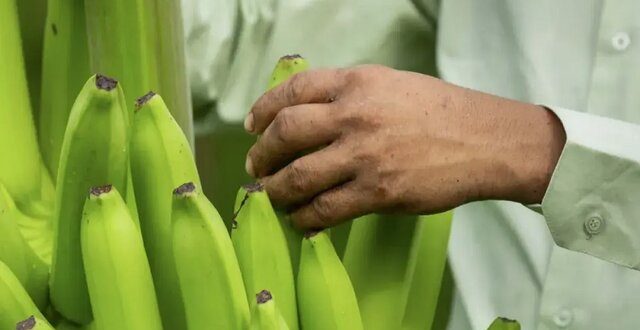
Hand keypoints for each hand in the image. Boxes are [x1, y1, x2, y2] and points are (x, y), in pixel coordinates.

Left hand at [244, 65, 565, 228]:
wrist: (486, 141)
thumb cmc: (441, 111)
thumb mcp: (391, 84)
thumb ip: (349, 94)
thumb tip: (308, 113)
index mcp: (356, 82)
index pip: (292, 91)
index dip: (263, 110)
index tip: (252, 127)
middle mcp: (354, 115)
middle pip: (284, 134)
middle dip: (261, 155)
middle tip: (255, 167)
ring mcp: (364, 155)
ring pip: (297, 177)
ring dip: (275, 191)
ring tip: (272, 196)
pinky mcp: (378, 192)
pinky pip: (324, 209)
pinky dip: (305, 218)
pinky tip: (302, 221)